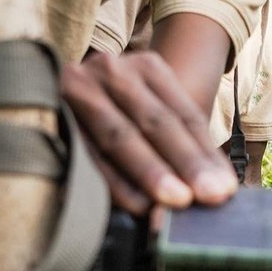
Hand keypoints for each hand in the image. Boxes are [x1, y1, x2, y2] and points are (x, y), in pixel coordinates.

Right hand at [62, 51, 236, 213]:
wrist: (46, 84)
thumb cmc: (113, 111)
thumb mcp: (148, 112)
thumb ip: (177, 143)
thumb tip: (213, 185)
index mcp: (145, 67)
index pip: (183, 113)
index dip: (205, 152)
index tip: (226, 186)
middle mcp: (111, 71)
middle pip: (156, 121)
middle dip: (186, 162)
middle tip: (211, 195)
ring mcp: (78, 89)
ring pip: (121, 135)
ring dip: (152, 171)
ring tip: (178, 200)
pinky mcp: (51, 113)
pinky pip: (87, 153)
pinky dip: (113, 180)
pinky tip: (136, 203)